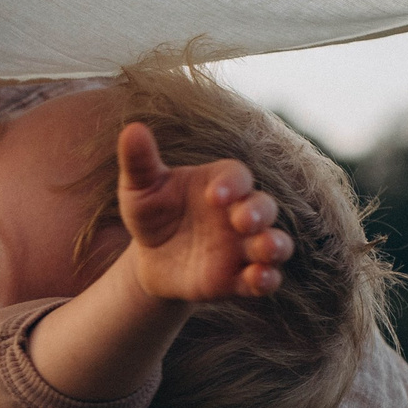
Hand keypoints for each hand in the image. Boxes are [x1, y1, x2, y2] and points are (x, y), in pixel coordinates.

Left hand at [115, 124, 292, 300]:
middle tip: (242, 221)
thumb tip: (132, 129)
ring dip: (275, 245)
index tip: (214, 195)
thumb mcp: (140, 189)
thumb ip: (140, 162)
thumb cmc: (151, 213)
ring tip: (266, 249)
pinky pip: (265, 279)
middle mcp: (239, 213)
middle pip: (264, 207)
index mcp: (220, 183)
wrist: (150, 259)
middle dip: (258, 213)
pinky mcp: (239, 278)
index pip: (238, 176)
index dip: (232, 184)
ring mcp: (243, 247)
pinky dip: (267, 279)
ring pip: (275, 243)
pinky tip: (258, 279)